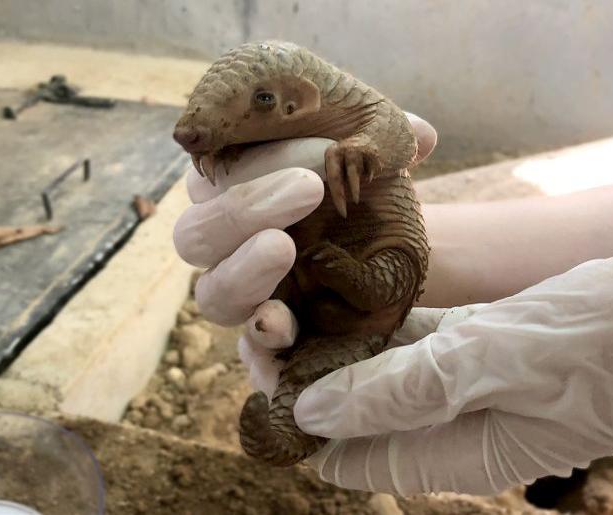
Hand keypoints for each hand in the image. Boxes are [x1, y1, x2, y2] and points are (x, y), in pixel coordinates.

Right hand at [173, 114, 437, 390]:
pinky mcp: (274, 338)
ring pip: (212, 295)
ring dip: (242, 273)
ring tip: (284, 248)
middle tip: (307, 188)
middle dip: (240, 211)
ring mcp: (248, 295)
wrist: (394, 237)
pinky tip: (281, 325)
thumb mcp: (376, 148)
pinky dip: (261, 344)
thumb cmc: (367, 180)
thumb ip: (382, 136)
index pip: (209, 176)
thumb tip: (418, 136)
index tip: (309, 150)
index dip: (245, 164)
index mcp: (233, 187)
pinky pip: (250, 350)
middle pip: (194, 236)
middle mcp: (228, 244)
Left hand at [247, 235, 612, 494]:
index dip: (298, 422)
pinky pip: (419, 329)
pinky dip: (385, 309)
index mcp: (455, 450)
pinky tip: (352, 274)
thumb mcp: (500, 364)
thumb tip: (314, 411)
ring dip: (342, 335)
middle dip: (310, 371)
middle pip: (358, 408)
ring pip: (384, 364)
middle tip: (269, 318)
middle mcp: (455, 421)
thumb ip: (404, 390)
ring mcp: (471, 378)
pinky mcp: (486, 338)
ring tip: (294, 291)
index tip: (260, 373)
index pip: (348, 458)